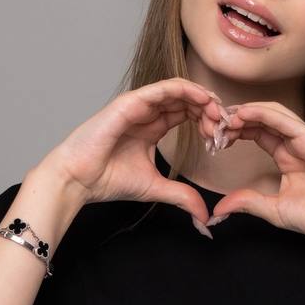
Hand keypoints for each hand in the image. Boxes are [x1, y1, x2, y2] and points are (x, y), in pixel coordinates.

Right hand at [45, 78, 232, 226]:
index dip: (208, 121)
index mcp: (152, 127)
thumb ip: (182, 196)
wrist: (78, 180)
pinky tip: (204, 100)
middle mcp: (147, 113)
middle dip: (211, 110)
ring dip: (203, 99)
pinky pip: (164, 88)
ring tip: (219, 114)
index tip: (223, 139)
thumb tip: (204, 216)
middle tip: (226, 127)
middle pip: (187, 100)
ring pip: (179, 90)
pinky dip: (187, 90)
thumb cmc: (107, 180)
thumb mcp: (155, 188)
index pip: (187, 113)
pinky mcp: (131, 102)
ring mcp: (139, 105)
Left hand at [206, 101, 304, 249]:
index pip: (258, 132)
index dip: (236, 131)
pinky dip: (262, 114)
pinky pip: (285, 121)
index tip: (215, 138)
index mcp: (288, 156)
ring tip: (224, 117)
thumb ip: (248, 202)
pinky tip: (243, 115)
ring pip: (273, 113)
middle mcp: (297, 144)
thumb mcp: (273, 209)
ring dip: (246, 112)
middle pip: (262, 118)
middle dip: (237, 118)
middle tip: (213, 124)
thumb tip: (220, 208)